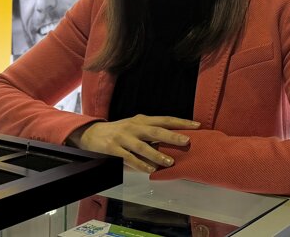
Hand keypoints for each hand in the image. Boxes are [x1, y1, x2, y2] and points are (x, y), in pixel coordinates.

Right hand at [67, 115, 198, 172]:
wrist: (92, 133)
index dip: (181, 122)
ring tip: (169, 162)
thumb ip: (151, 131)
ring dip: (157, 155)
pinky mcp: (114, 148)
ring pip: (142, 146)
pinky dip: (140, 165)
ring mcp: (123, 137)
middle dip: (172, 136)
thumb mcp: (135, 126)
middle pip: (155, 130)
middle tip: (186, 141)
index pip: (165, 119)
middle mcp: (134, 126)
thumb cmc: (119, 131)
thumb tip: (174, 140)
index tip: (197, 125)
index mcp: (142, 119)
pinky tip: (150, 171)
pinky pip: (129, 158)